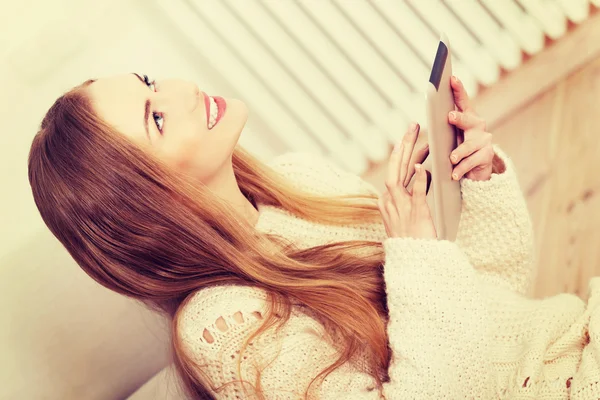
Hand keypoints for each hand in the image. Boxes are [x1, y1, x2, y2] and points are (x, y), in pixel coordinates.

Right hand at [378, 123, 436, 239]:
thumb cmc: (413, 240)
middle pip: (395, 167)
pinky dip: (418, 179)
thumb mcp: (406, 216)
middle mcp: (391, 201)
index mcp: (387, 201)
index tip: (407, 139)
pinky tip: (421, 167)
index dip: (401, 153)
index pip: (393, 171)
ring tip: (417, 138)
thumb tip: (419, 174)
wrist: (414, 262)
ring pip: (400, 176)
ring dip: (408, 155)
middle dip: (403, 145)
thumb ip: (409, 195)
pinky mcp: (416, 213)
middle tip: (412, 126)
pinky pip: (417, 193)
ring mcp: (401, 207)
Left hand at [448, 75, 493, 181]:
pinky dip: (461, 169)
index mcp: (467, 118)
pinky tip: (454, 175)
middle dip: (459, 118)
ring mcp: (484, 141)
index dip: (458, 90)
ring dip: (458, 152)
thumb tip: (427, 118)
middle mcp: (478, 126)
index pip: (463, 101)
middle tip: (449, 116)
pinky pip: (472, 162)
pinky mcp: (487, 156)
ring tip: (451, 158)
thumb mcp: (450, 138)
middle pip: (469, 120)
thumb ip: (443, 128)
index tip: (452, 78)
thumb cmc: (458, 151)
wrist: (475, 173)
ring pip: (469, 145)